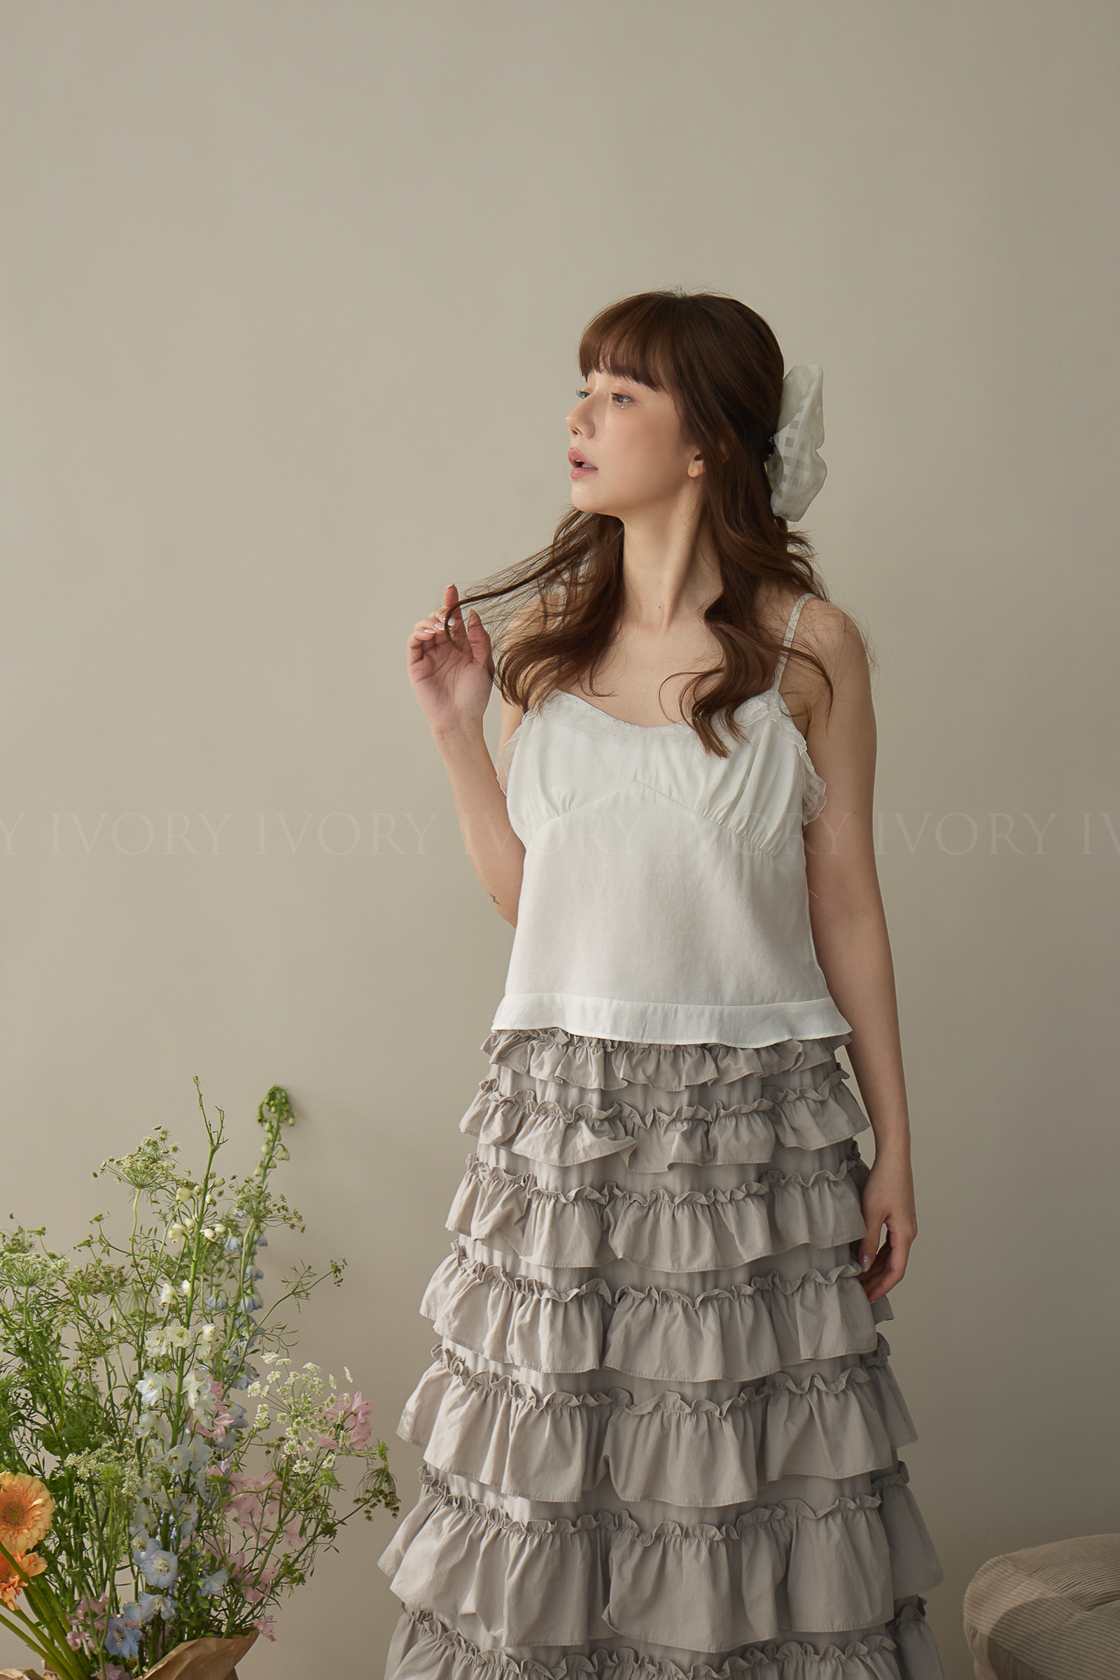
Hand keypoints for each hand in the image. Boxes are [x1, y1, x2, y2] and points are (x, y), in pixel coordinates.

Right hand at [407, 583, 494, 735]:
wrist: (461, 719)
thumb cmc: (475, 696)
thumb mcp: (484, 663)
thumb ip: (480, 638)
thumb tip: (472, 615)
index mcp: (461, 646)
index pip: (455, 620)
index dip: (452, 604)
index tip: (453, 590)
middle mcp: (444, 648)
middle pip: (438, 620)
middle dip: (442, 612)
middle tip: (448, 615)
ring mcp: (430, 655)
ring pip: (424, 627)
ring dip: (430, 621)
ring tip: (438, 625)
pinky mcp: (417, 664)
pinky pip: (414, 642)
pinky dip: (419, 632)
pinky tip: (430, 632)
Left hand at [853, 1150, 916, 1305]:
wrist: (893, 1158)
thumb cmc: (885, 1182)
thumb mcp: (871, 1214)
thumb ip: (867, 1242)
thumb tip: (862, 1266)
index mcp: (905, 1235)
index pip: (896, 1271)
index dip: (882, 1287)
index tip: (868, 1299)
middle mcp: (908, 1233)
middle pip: (893, 1266)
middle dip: (876, 1281)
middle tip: (858, 1293)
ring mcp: (903, 1226)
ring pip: (890, 1256)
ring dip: (875, 1269)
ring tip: (858, 1280)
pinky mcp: (897, 1219)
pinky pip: (888, 1244)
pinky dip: (876, 1255)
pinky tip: (863, 1259)